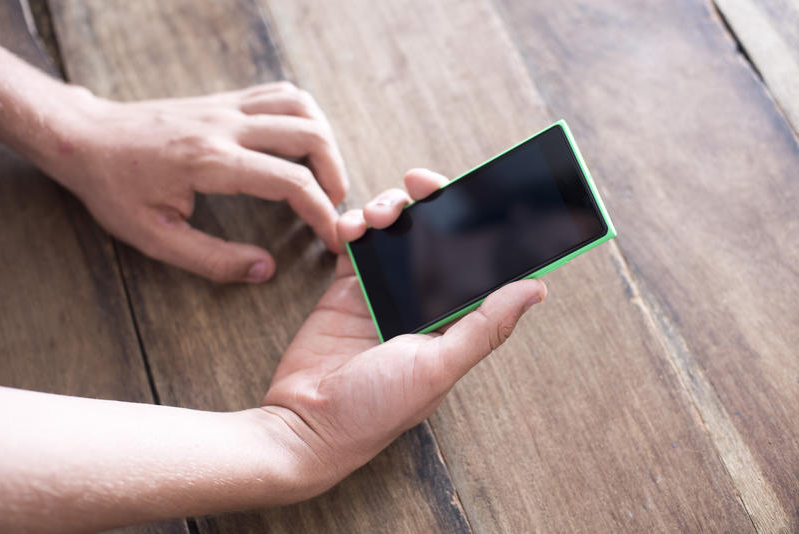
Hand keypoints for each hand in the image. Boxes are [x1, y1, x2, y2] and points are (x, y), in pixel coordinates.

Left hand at [43, 81, 347, 282]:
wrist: (84, 139)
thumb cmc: (115, 189)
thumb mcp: (155, 237)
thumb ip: (212, 259)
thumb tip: (264, 269)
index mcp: (211, 162)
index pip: (290, 181)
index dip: (322, 212)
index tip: (332, 236)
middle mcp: (225, 127)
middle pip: (309, 134)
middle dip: (335, 175)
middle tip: (333, 207)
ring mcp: (225, 107)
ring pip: (301, 106)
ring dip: (325, 141)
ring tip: (324, 175)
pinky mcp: (223, 100)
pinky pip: (280, 94)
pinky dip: (304, 117)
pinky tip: (300, 144)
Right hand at [262, 168, 547, 496]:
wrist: (306, 422)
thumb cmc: (377, 408)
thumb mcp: (439, 366)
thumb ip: (486, 326)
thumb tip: (537, 287)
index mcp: (453, 321)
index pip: (477, 262)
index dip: (478, 223)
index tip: (475, 191)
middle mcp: (421, 302)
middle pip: (435, 236)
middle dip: (430, 202)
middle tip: (419, 182)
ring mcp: (383, 291)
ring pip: (396, 231)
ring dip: (389, 210)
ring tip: (377, 217)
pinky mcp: (346, 288)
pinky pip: (356, 244)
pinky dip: (354, 226)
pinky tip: (350, 229)